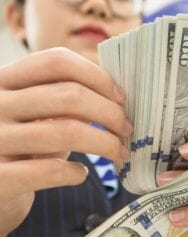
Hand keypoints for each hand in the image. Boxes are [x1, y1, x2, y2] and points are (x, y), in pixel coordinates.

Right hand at [0, 47, 131, 236]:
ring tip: (119, 153)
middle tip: (127, 130)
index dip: (98, 77)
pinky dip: (75, 173)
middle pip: (69, 95)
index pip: (56, 62)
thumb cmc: (19, 149)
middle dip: (111, 113)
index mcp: (3, 81)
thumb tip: (117, 96)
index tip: (121, 98)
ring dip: (105, 143)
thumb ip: (64, 101)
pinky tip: (80, 174)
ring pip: (67, 132)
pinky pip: (50, 170)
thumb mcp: (35, 116)